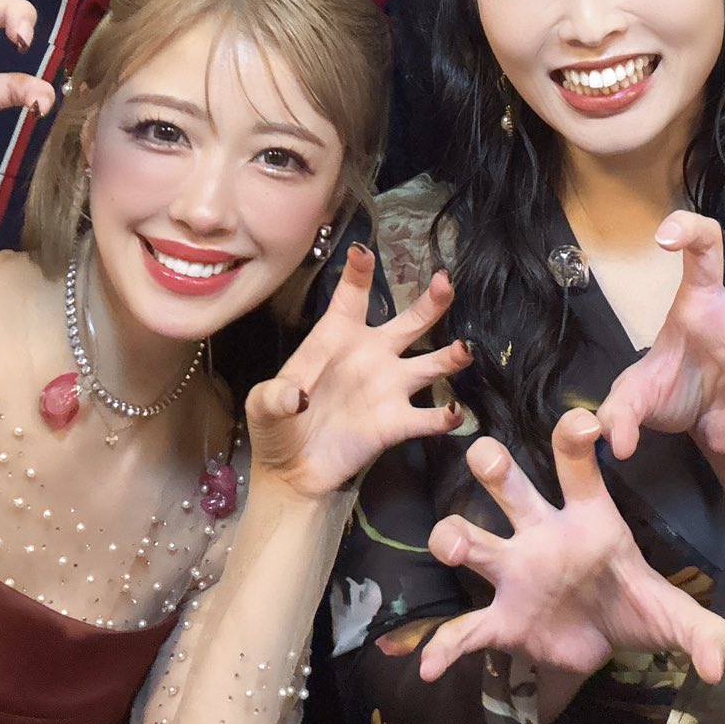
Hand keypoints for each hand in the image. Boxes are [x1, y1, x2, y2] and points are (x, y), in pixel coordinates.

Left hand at [245, 243, 466, 495]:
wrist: (291, 471)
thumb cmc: (276, 426)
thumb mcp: (261, 406)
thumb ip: (274, 396)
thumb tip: (295, 397)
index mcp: (336, 337)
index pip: (351, 297)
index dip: (359, 273)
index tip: (363, 252)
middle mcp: (371, 356)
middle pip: (410, 322)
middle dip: (430, 302)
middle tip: (445, 282)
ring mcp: (388, 389)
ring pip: (430, 364)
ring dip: (449, 357)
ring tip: (463, 350)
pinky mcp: (395, 424)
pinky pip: (427, 418)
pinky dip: (444, 417)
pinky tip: (454, 414)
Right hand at [418, 409, 724, 683]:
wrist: (601, 643)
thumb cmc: (631, 604)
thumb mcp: (671, 615)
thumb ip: (701, 632)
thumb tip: (721, 663)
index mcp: (588, 517)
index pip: (577, 463)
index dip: (576, 436)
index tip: (584, 422)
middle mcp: (543, 533)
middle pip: (510, 484)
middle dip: (495, 466)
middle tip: (487, 457)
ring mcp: (515, 573)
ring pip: (473, 537)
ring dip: (454, 536)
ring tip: (452, 546)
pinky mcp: (502, 618)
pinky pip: (468, 626)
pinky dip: (447, 644)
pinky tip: (429, 666)